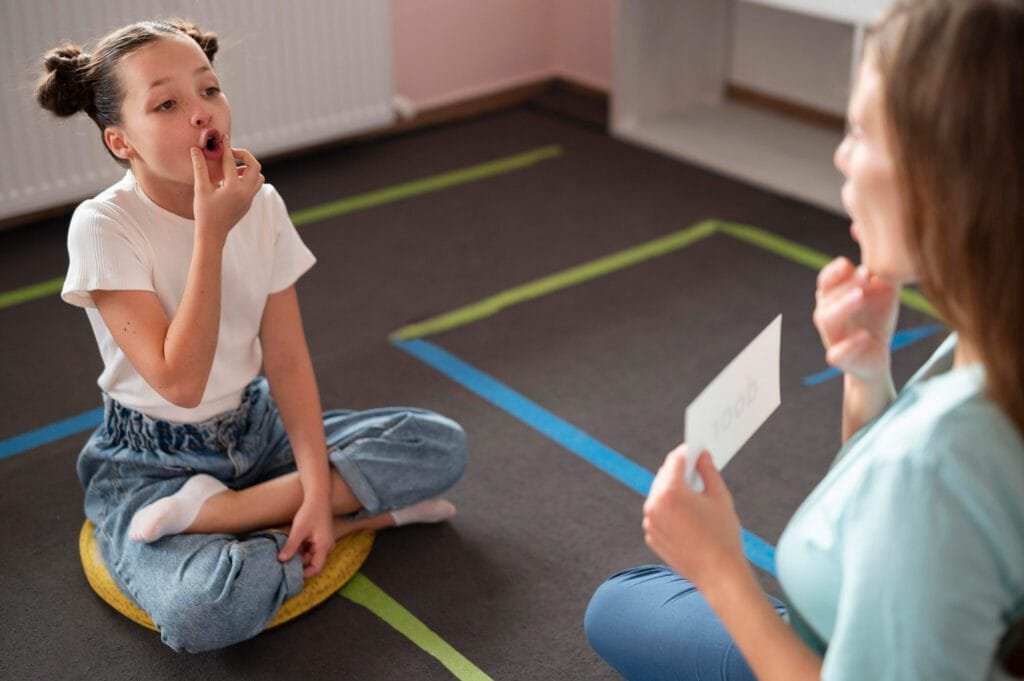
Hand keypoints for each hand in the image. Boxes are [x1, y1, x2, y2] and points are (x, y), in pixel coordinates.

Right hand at [190, 136, 264, 242]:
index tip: (223, 137)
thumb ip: (200, 168)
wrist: (213, 234)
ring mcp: (250, 198)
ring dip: (248, 168)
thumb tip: (196, 149)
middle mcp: (246, 192)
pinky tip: (232, 179)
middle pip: (255, 166)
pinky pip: (255, 186)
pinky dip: (247, 178)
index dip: (226, 147)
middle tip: (231, 153)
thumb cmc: (204, 212)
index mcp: (233, 187)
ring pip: (258, 176)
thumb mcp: (201, 189)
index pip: (232, 161)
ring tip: (233, 168)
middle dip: (245, 156)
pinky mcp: (249, 203)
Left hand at [278, 493, 334, 577]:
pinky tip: (294, 541)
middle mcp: (327, 547)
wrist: (318, 498)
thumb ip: (291, 547)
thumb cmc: (310, 512)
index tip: (290, 573)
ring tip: (288, 547)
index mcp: (324, 547)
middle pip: (312, 562)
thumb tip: (281, 560)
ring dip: (299, 553)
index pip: (316, 568)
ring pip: (310, 555)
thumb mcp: (298, 531)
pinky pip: (311, 548)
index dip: (304, 573)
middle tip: (284, 559)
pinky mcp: (321, 538)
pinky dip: (302, 547)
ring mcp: (324, 542)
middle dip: (298, 561)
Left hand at [642, 444, 745, 590]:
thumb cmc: (723, 535)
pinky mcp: (652, 536)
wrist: (719, 574)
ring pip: (659, 495)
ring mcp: (650, 522)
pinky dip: (669, 510)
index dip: (687, 452)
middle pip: (664, 476)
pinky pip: (658, 514)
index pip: (675, 460)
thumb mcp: (720, 496)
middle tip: (697, 468)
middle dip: (679, 471)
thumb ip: (708, 470)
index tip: (697, 449)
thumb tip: (701, 455)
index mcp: (671, 492)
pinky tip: (687, 515)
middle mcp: (654, 505)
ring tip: (693, 492)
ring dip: (673, 490)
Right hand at [812, 256, 899, 382]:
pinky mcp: (841, 359)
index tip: (849, 262)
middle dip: (843, 285)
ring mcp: (832, 337)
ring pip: (826, 320)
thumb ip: (873, 260)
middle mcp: (828, 314)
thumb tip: (859, 225)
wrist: (878, 357)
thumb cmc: (875, 317)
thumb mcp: (880, 286)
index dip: (835, 271)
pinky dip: (849, 345)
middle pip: (825, 297)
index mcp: (834, 296)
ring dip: (842, 306)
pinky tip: (865, 335)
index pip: (826, 280)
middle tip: (865, 274)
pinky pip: (837, 354)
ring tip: (861, 295)